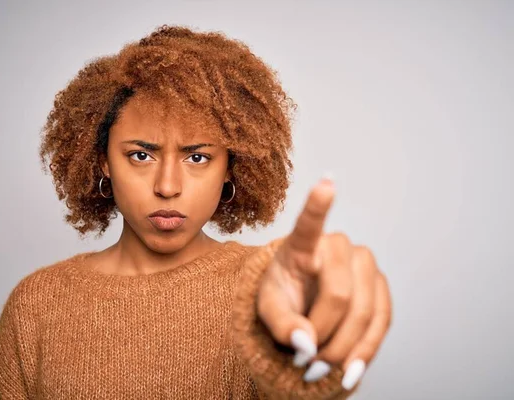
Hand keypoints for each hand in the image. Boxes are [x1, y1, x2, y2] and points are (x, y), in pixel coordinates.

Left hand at [256, 177, 391, 390]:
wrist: (302, 306)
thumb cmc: (282, 298)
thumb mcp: (268, 311)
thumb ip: (282, 325)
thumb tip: (305, 345)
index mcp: (301, 245)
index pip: (308, 224)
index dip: (318, 205)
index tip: (327, 181)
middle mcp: (337, 247)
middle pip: (338, 295)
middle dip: (322, 336)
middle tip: (304, 362)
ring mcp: (364, 264)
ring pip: (364, 312)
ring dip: (343, 349)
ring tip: (318, 369)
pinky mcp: (381, 287)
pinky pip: (382, 322)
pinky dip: (365, 352)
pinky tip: (348, 372)